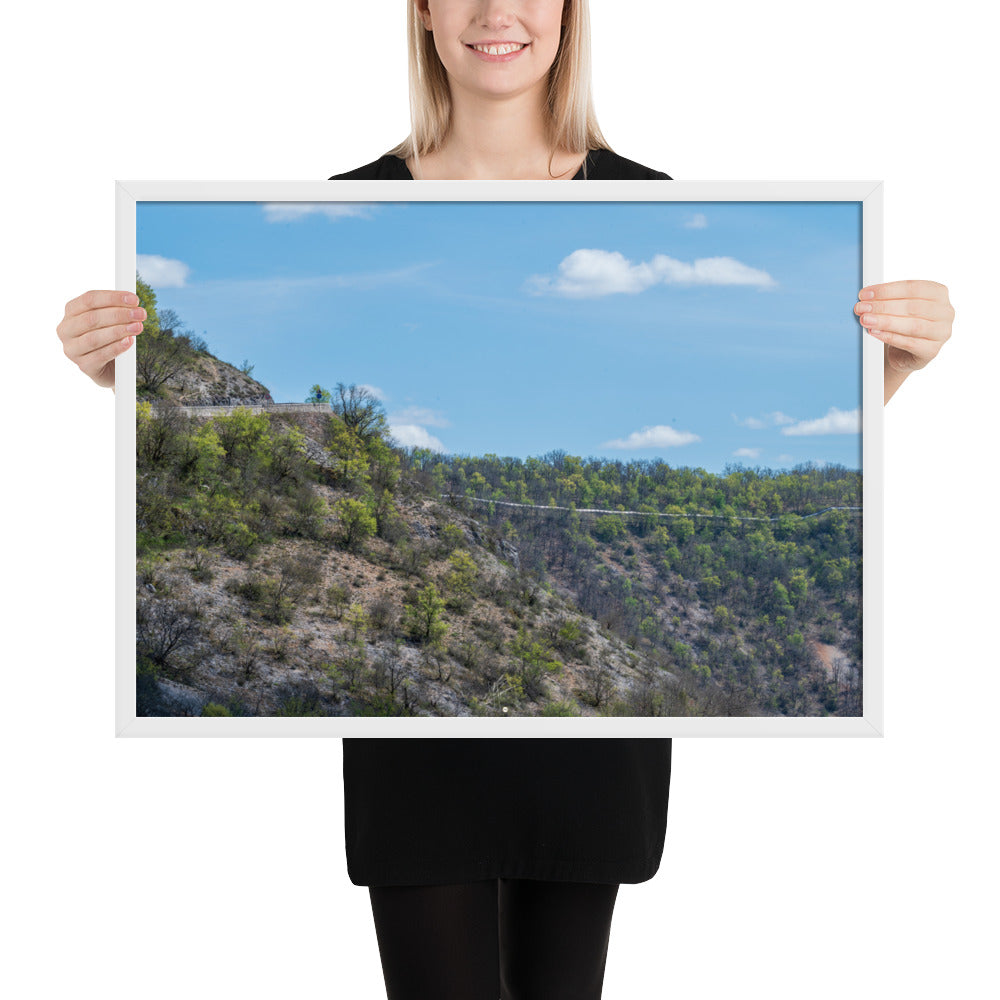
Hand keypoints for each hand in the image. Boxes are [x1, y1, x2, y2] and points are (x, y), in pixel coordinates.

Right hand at [57, 290, 146, 389]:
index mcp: (71, 312)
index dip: (112, 297)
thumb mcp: (110, 321)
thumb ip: (116, 309)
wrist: (113, 368)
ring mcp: (72, 349)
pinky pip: (100, 356)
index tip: (134, 299)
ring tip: (138, 327)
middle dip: (119, 314)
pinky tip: (129, 342)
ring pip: (94, 337)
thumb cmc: (110, 339)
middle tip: (140, 314)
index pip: (89, 299)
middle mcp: (66, 330)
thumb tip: (132, 303)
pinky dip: (116, 347)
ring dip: (119, 331)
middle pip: (91, 318)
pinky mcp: (83, 366)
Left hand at [854, 280, 953, 402]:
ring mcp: (941, 333)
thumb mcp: (898, 307)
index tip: (865, 294)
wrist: (905, 353)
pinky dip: (890, 337)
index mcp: (938, 293)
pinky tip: (875, 333)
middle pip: (912, 307)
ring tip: (866, 320)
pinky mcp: (932, 351)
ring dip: (885, 322)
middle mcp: (945, 312)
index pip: (913, 287)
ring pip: (913, 325)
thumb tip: (866, 297)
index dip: (887, 290)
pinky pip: (910, 343)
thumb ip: (888, 299)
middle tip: (861, 308)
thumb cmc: (902, 324)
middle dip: (883, 306)